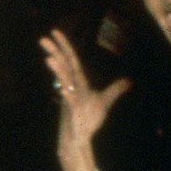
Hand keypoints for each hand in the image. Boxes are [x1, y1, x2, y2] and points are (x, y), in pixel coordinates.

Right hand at [42, 29, 129, 170]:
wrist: (80, 138)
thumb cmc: (88, 119)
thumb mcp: (105, 101)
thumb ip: (115, 90)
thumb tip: (128, 80)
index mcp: (79, 81)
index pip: (71, 59)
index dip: (65, 45)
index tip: (55, 32)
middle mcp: (73, 87)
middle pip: (64, 65)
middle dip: (55, 52)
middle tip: (42, 39)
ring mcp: (71, 97)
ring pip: (64, 81)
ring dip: (58, 70)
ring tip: (49, 58)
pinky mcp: (73, 110)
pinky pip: (69, 99)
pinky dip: (66, 93)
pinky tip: (62, 87)